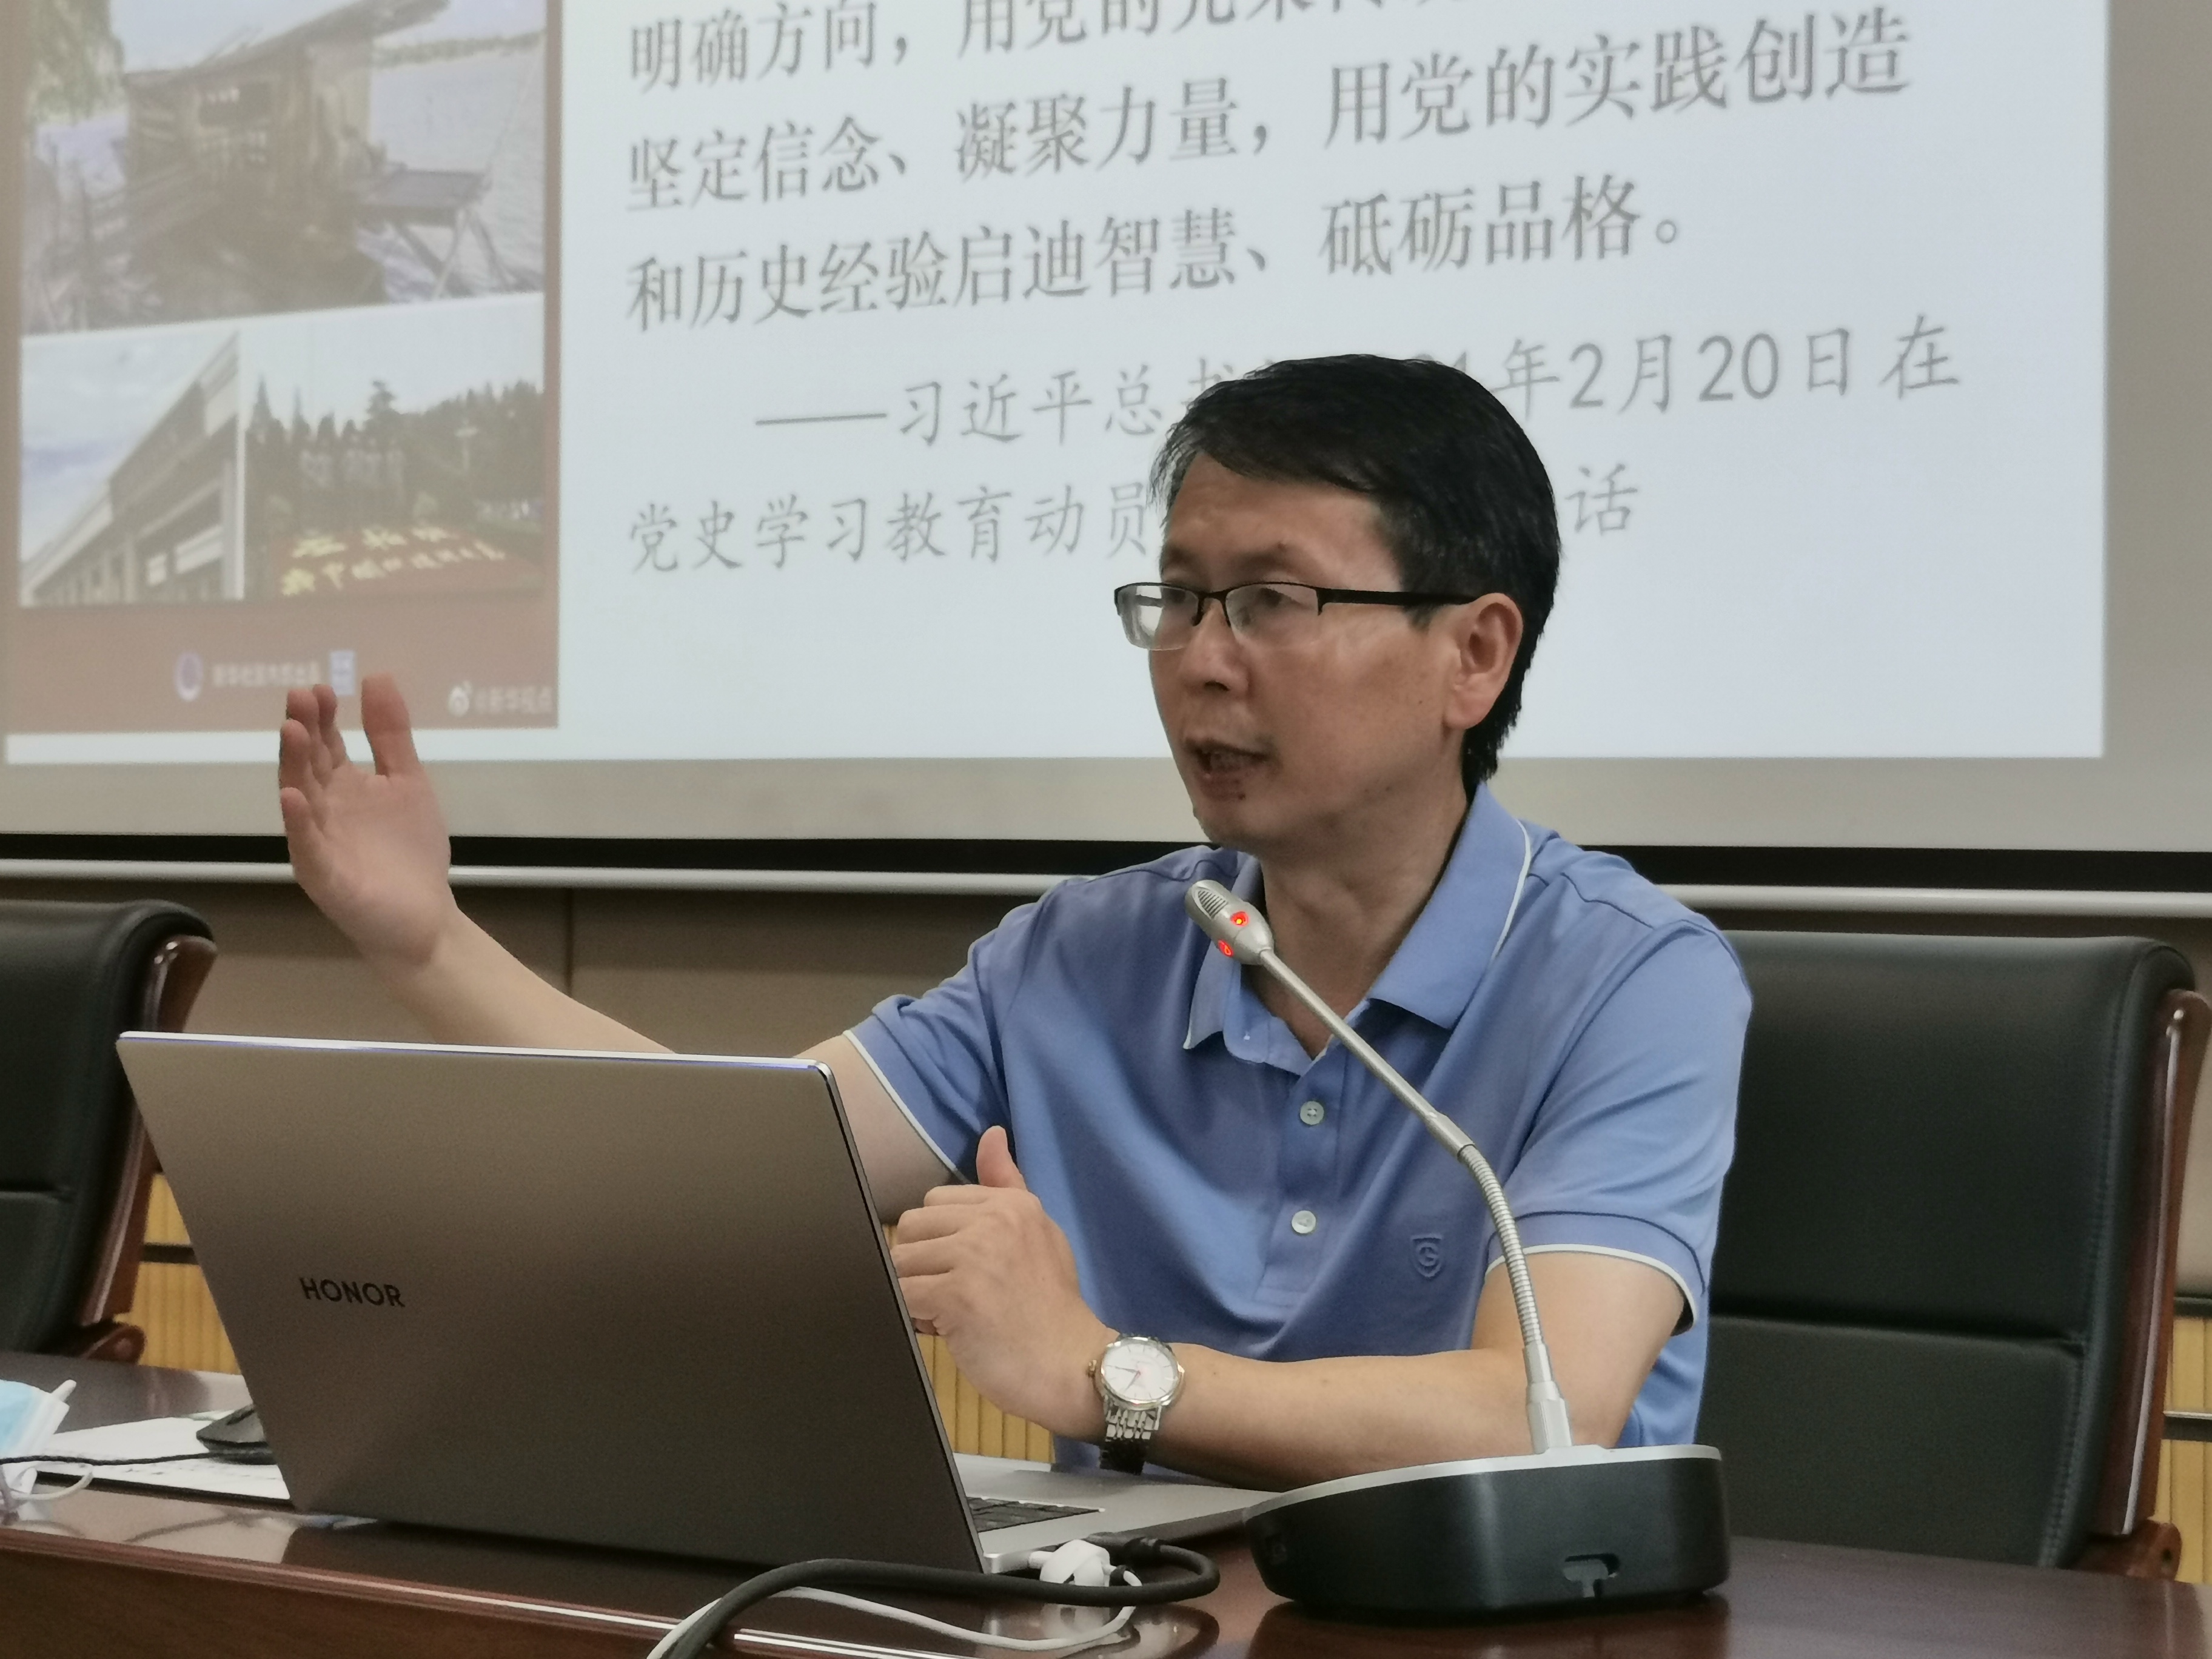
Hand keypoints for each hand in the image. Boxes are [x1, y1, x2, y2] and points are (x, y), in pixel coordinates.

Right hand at [278, 675, 459, 972]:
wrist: (424, 916)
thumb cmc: (410, 850)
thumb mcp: (407, 781)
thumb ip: (390, 734)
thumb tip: (376, 675)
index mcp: (342, 786)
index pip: (324, 744)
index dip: (322, 716)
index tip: (322, 687)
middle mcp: (322, 809)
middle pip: (307, 764)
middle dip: (302, 731)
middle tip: (299, 696)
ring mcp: (319, 842)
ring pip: (301, 799)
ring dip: (294, 765)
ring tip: (291, 731)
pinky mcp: (325, 876)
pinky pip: (308, 846)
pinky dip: (299, 822)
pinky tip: (294, 798)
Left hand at [891, 1127, 1112, 1438]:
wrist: (1071, 1366)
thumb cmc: (1051, 1309)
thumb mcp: (1039, 1234)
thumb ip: (1006, 1185)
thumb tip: (992, 1134)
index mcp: (1011, 1204)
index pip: (936, 1202)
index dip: (940, 1241)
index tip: (966, 1270)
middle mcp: (993, 1220)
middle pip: (912, 1227)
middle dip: (922, 1264)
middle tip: (956, 1295)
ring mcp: (974, 1255)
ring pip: (902, 1261)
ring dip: (916, 1291)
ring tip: (953, 1314)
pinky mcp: (956, 1293)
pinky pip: (903, 1294)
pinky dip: (915, 1316)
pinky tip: (947, 1329)